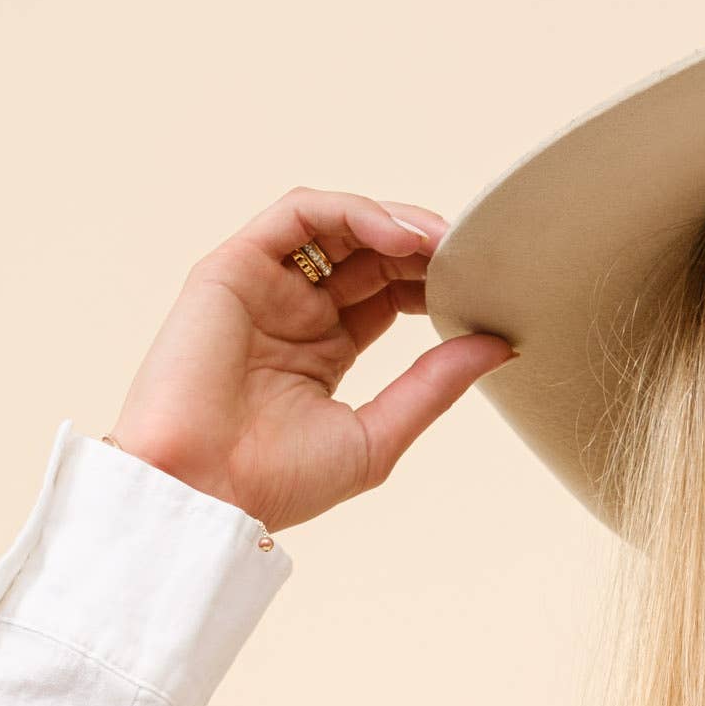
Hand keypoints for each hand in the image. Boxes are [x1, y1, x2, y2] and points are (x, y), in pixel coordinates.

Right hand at [107, 188, 513, 531]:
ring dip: (394, 222)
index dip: (433, 282)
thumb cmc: (279, 482)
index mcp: (324, 348)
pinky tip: (398, 236)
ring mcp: (263, 285)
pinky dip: (351, 212)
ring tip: (442, 242)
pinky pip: (298, 214)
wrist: (205, 493)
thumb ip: (435, 385)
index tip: (481, 290)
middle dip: (423, 247)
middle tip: (472, 255)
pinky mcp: (233, 266)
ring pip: (337, 224)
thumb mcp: (379, 433)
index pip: (389, 292)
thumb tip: (499, 346)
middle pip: (369, 252)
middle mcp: (294, 310)